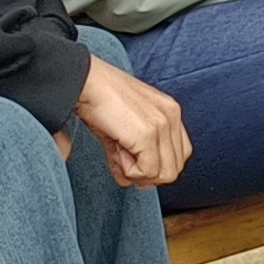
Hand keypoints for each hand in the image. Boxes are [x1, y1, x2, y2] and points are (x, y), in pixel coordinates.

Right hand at [71, 59, 192, 190]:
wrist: (85, 82)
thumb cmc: (99, 99)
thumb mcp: (123, 127)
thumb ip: (131, 154)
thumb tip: (131, 181)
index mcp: (170, 111)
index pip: (178, 156)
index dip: (155, 167)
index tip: (131, 162)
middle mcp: (172, 116)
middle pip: (174, 168)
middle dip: (148, 175)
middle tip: (123, 161)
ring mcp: (162, 124)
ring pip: (165, 174)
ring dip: (139, 174)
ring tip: (119, 154)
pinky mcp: (147, 134)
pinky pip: (147, 171)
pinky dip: (130, 171)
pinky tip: (117, 153)